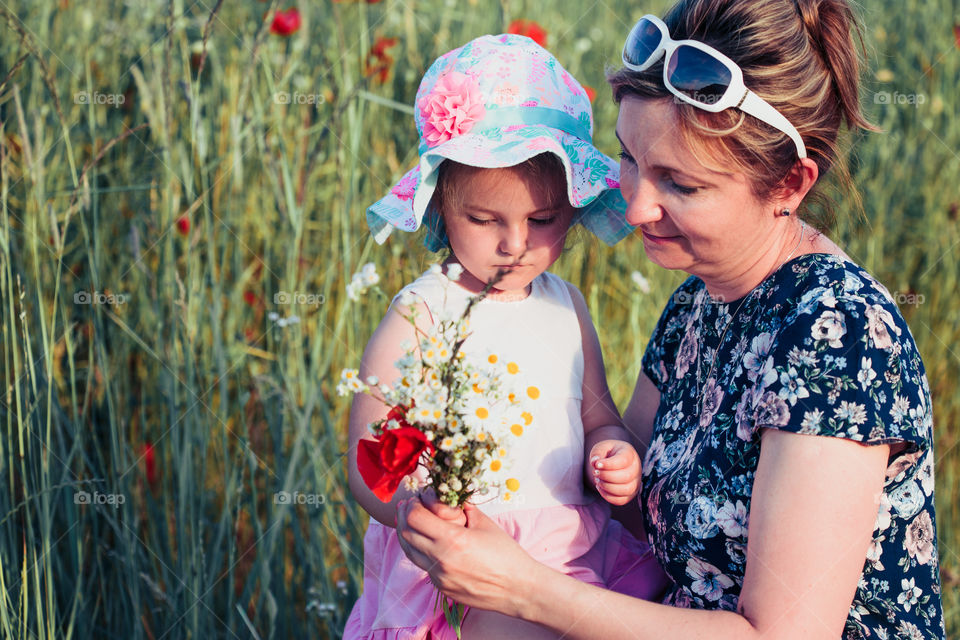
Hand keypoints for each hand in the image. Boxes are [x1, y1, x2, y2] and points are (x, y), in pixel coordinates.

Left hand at [396, 495, 533, 615]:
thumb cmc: (506, 554)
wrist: (518, 588)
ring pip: (410, 552)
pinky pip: (423, 566)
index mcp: (452, 539)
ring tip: (414, 524)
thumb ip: (463, 508)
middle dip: (404, 518)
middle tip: (410, 508)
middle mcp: (441, 560)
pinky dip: (421, 552)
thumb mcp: (485, 523)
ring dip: (408, 535)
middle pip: (405, 535)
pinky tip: (431, 544)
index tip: (415, 500)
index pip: (414, 518)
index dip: (411, 506)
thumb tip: (449, 497)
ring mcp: (439, 577)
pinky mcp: (442, 588)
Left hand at [589, 440, 640, 504]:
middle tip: (595, 472)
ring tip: (597, 480)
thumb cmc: (608, 453)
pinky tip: (600, 487)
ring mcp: (635, 482)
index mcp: (630, 454)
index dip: (609, 464)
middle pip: (626, 477)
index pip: (624, 460)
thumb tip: (595, 462)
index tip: (597, 464)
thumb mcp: (601, 447)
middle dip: (607, 476)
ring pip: (626, 490)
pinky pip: (621, 500)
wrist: (613, 461)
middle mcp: (636, 468)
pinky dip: (608, 496)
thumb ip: (597, 452)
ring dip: (608, 487)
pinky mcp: (630, 494)